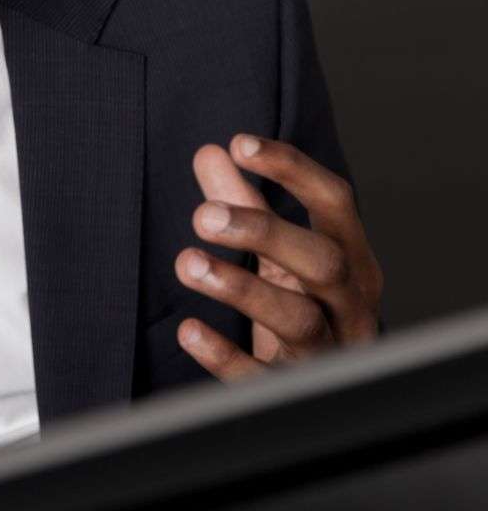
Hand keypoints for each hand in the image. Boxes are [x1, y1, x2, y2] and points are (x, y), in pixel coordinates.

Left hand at [174, 134, 383, 380]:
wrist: (323, 394)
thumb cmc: (301, 305)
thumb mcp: (278, 254)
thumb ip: (244, 202)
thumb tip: (210, 153)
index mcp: (351, 258)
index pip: (335, 203)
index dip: (292, 169)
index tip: (240, 143)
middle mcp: (351, 306)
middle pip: (324, 262)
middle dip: (265, 233)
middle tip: (204, 216)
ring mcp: (330, 354)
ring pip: (299, 320)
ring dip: (241, 289)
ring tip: (187, 263)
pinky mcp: (296, 394)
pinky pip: (266, 379)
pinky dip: (226, 357)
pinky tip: (188, 331)